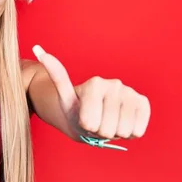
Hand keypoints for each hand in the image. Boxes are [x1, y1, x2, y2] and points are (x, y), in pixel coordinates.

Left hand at [33, 45, 150, 148]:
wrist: (93, 116)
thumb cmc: (76, 110)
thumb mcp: (63, 98)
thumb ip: (56, 75)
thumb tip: (37, 48)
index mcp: (94, 83)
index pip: (89, 123)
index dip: (85, 126)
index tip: (82, 118)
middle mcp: (114, 83)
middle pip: (106, 128)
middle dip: (99, 131)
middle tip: (96, 121)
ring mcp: (131, 92)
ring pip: (123, 130)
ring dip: (114, 133)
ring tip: (107, 122)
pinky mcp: (143, 103)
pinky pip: (138, 130)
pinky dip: (129, 133)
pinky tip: (122, 122)